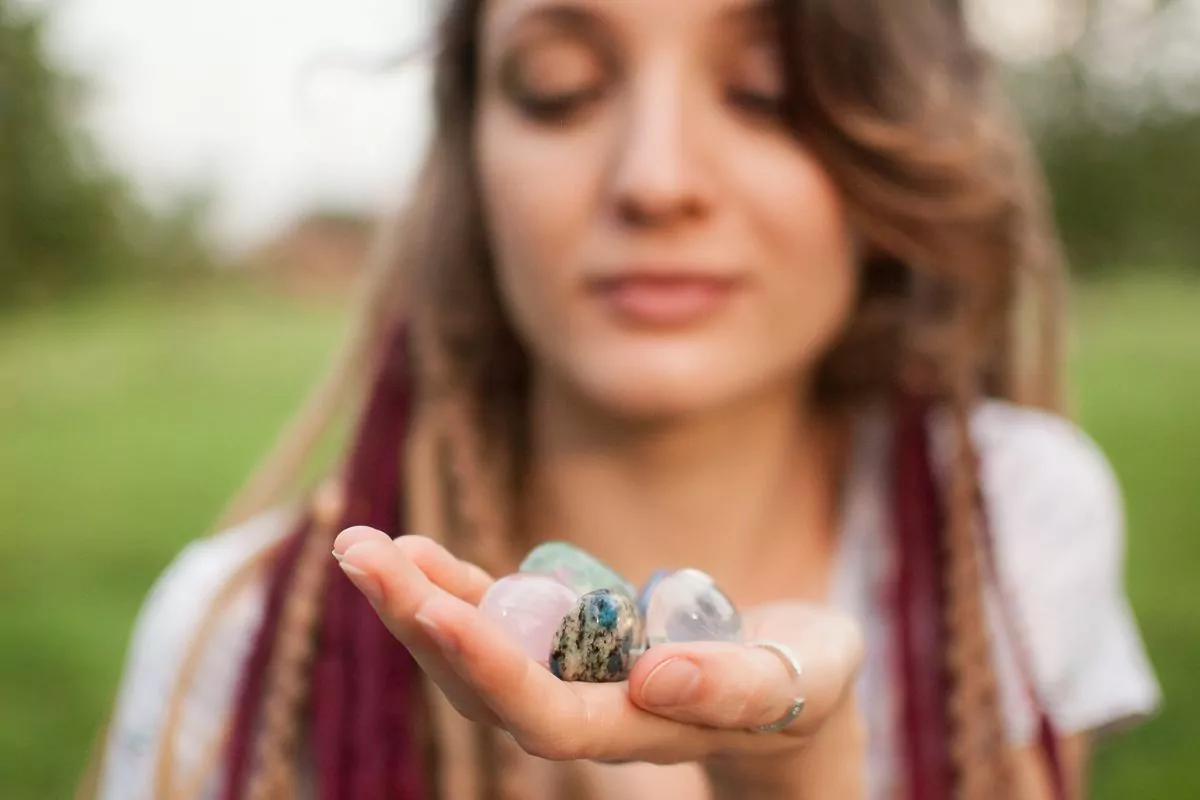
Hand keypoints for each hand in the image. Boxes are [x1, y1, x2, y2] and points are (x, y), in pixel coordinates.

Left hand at [333, 527, 865, 795]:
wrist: (789, 690)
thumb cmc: (807, 682)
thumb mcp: (802, 679)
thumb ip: (739, 685)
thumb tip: (657, 674)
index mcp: (642, 730)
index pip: (549, 716)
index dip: (491, 666)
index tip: (437, 607)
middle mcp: (588, 715)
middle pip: (486, 687)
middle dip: (421, 622)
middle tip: (361, 556)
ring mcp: (569, 679)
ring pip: (475, 656)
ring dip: (413, 601)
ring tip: (357, 545)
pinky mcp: (566, 642)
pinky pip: (496, 620)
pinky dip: (450, 586)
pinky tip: (408, 551)